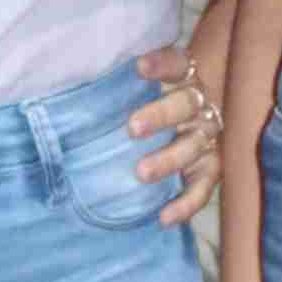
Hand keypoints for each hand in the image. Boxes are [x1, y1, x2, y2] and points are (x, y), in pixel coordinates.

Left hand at [131, 42, 222, 225]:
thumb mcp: (143, 84)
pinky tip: (164, 217)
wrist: (197, 115)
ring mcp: (208, 138)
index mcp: (186, 77)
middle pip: (186, 105)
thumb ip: (121, 82)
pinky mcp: (212, 169)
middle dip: (160, 116)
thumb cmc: (156, 98)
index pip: (177, 64)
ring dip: (168, 160)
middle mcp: (201, 106)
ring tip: (141, 173)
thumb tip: (70, 78)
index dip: (161, 64)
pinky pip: (203, 188)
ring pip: (194, 146)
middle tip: (132, 128)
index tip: (138, 67)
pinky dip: (185, 204)